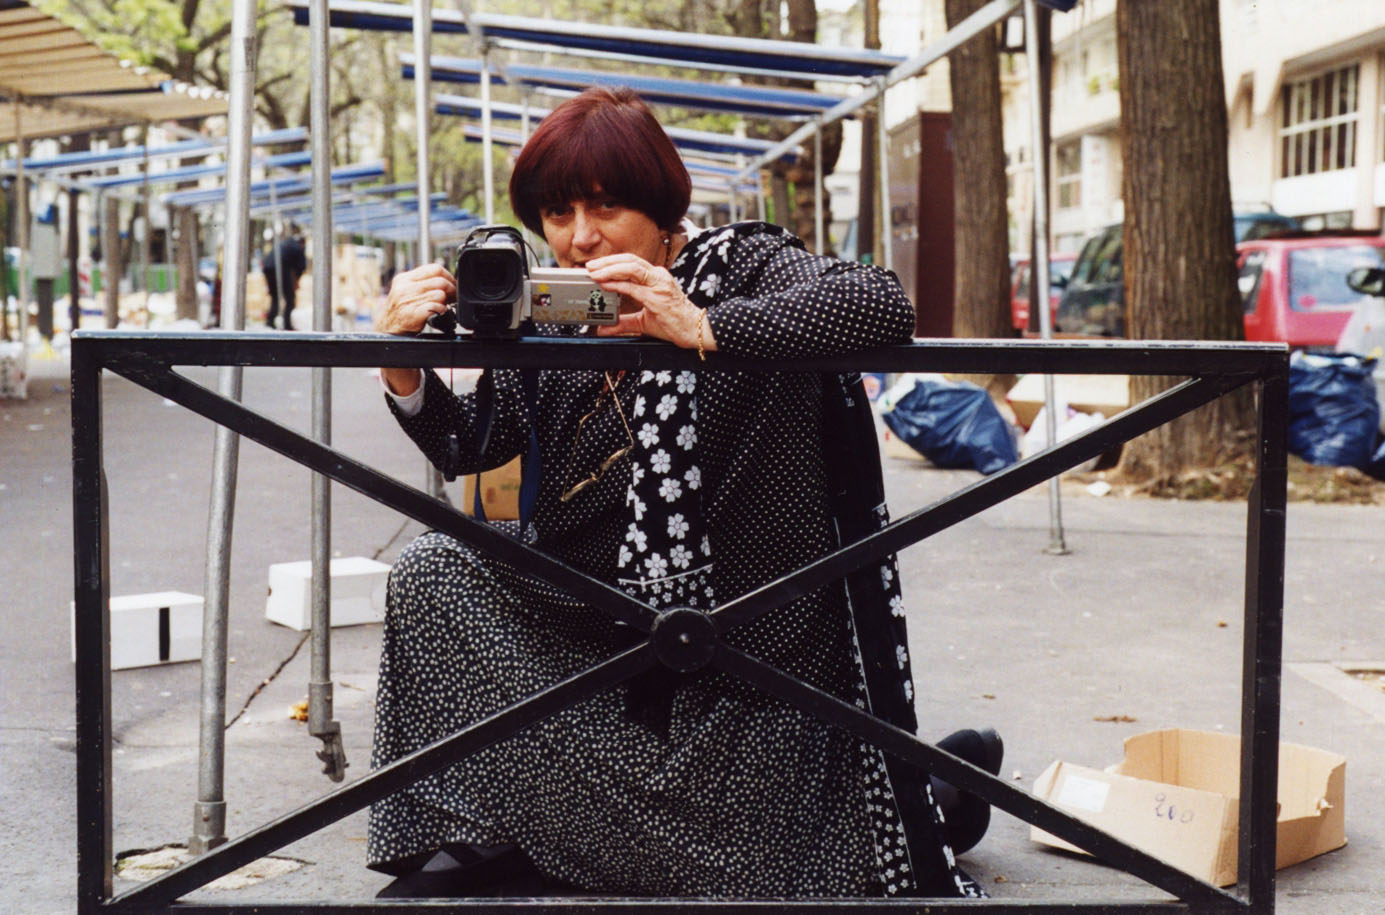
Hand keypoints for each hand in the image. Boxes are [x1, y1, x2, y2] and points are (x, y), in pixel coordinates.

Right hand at [376, 263, 454, 396]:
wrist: (387, 329)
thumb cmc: (401, 311)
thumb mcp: (406, 291)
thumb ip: (423, 283)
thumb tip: (446, 279)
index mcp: (405, 279)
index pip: (435, 268)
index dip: (449, 276)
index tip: (453, 284)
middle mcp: (404, 288)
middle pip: (440, 281)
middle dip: (452, 290)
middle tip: (453, 298)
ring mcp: (407, 301)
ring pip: (440, 294)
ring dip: (445, 302)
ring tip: (442, 306)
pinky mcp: (412, 314)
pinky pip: (436, 307)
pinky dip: (441, 311)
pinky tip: (437, 314)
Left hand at [586, 253, 712, 350]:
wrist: (694, 330)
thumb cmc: (673, 322)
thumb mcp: (643, 321)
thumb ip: (623, 323)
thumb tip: (604, 329)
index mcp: (655, 277)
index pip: (630, 263)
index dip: (611, 263)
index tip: (594, 267)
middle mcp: (657, 276)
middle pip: (629, 260)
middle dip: (606, 262)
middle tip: (589, 267)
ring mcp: (658, 284)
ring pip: (631, 267)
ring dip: (609, 269)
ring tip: (594, 273)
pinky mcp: (657, 297)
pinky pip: (633, 287)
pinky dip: (617, 284)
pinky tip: (605, 284)